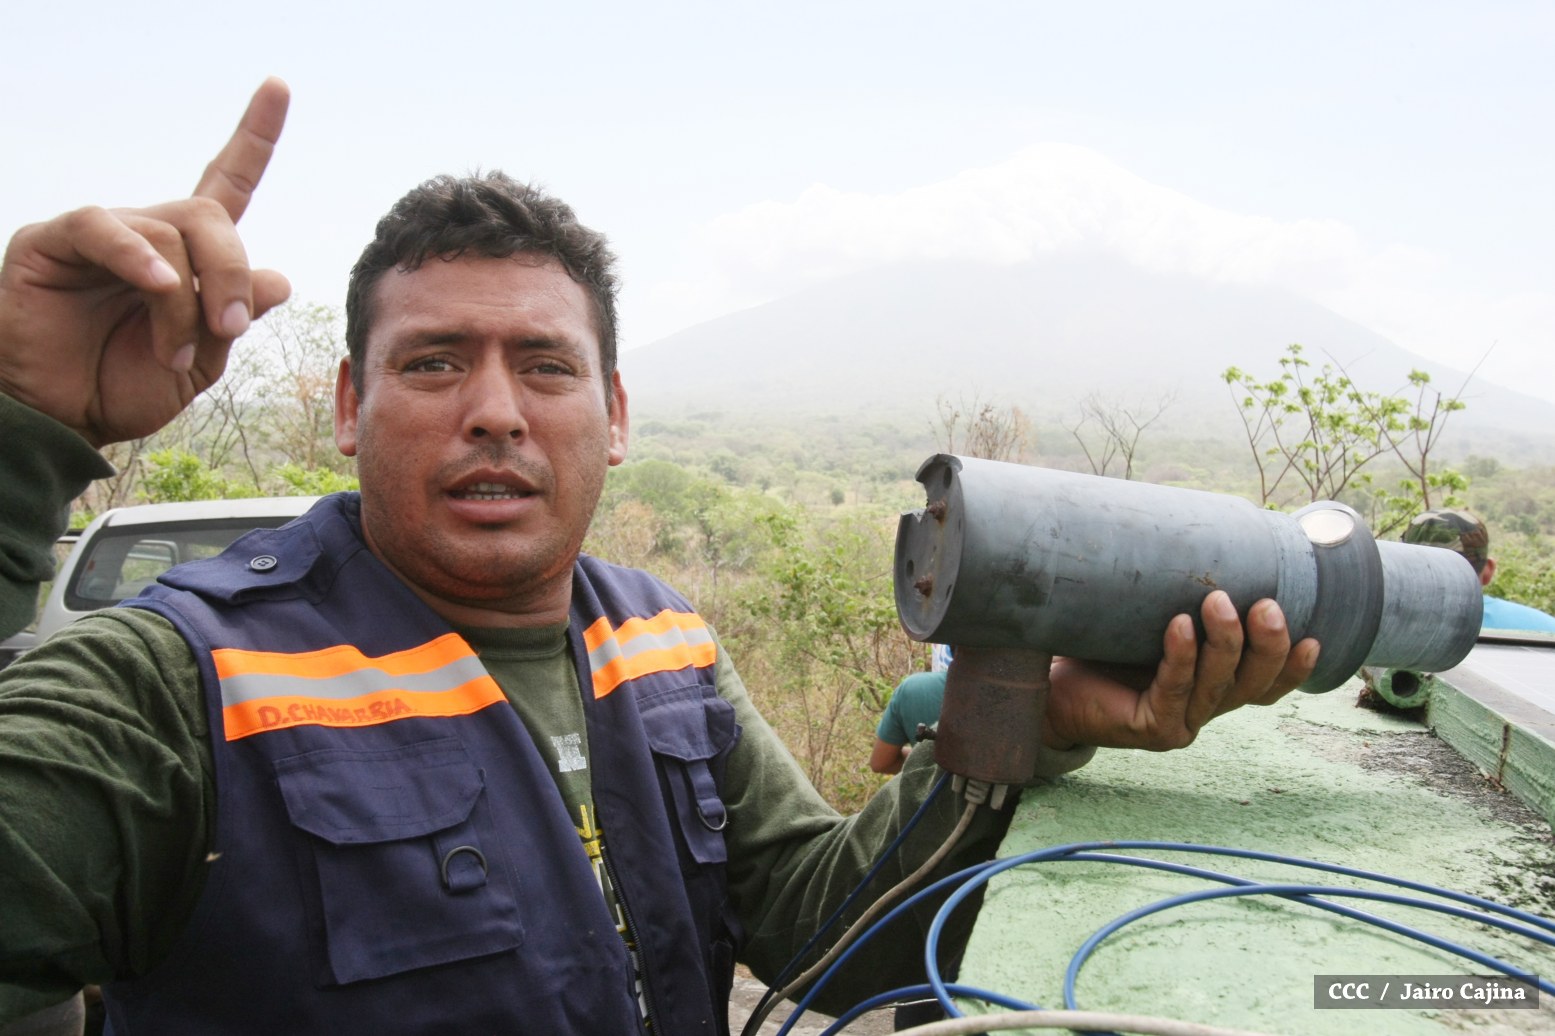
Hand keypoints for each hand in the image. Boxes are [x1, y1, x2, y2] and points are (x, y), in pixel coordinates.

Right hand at [0, 78, 291, 446]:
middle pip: (210, 216)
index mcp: (188, 256)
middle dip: (231, 273)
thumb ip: (235, 316)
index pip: (227, 183)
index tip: (278, 87)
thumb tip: (276, 277)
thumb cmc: (123, 386)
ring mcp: (101, 235)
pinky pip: (103, 228)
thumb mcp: (200, 359)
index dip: (253, 137)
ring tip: (173, 349)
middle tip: (228, 328)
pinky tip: (157, 286)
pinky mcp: (52, 241)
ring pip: (167, 233)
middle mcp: (147, 234)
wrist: (62, 418)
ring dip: (182, 300)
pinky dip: (137, 258)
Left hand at [1042, 591, 1319, 751]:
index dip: (1293, 667)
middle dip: (1266, 646)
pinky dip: (1180, 657)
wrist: (1047, 685)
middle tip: (1266, 606)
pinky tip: (1180, 627)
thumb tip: (1195, 527)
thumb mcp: (1150, 618)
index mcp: (1213, 687)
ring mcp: (1180, 723)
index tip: (1314, 637)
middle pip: (1252, 686)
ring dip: (1225, 644)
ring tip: (1219, 602)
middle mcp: (1203, 709)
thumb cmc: (1101, 647)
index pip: (1266, 685)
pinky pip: (1172, 690)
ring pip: (1218, 687)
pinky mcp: (1150, 728)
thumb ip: (1180, 596)